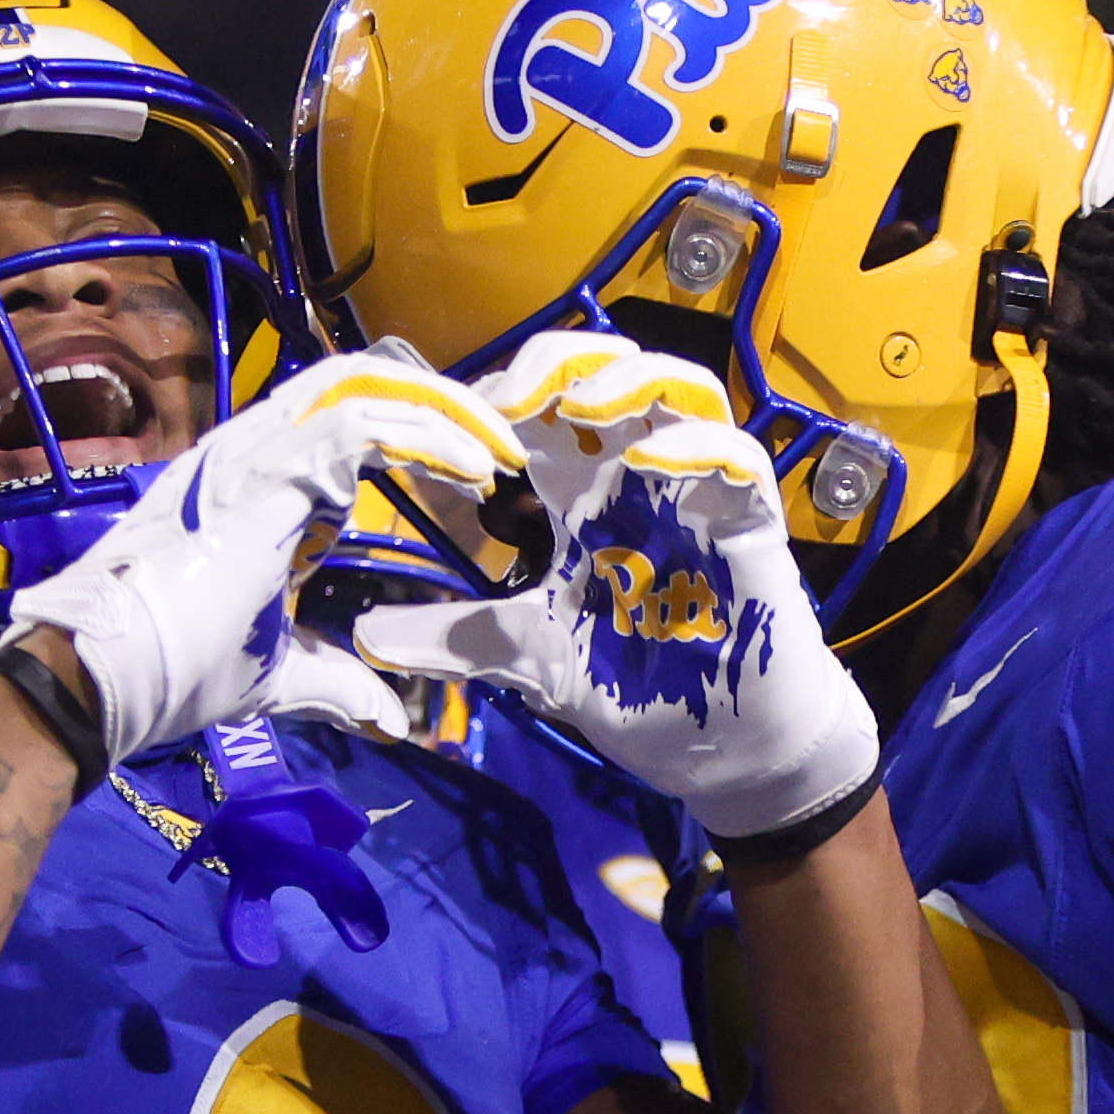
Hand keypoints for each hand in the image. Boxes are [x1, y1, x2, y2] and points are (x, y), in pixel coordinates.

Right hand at [6, 354, 521, 758]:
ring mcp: (254, 450)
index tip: (475, 479)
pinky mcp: (266, 467)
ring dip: (443, 410)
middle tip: (501, 446)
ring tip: (499, 450)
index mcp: (255, 486)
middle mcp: (252, 450)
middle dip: (438, 404)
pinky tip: (476, 470)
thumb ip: (336, 681)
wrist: (106, 674)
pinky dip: (427, 437)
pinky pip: (363, 423)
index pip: (343, 423)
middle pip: (359, 383)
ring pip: (364, 384)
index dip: (412, 435)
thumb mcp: (278, 674)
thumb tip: (390, 719)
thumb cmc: (172, 673)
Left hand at [355, 335, 878, 842]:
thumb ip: (455, 638)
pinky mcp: (747, 522)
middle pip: (608, 374)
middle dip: (558, 364)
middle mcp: (638, 478)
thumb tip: (366, 637)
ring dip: (630, 381)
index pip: (542, 412)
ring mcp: (697, 493)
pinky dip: (694, 446)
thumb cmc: (637, 688)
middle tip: (507, 396)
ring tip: (578, 405)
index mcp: (582, 497)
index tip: (449, 424)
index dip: (498, 398)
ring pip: (679, 391)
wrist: (716, 749)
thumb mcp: (528, 656)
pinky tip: (646, 461)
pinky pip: (734, 457)